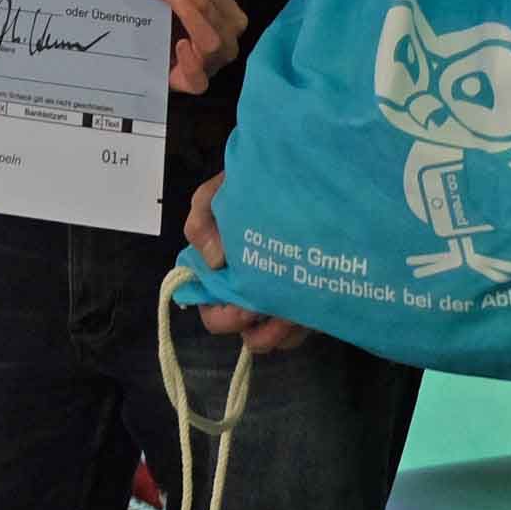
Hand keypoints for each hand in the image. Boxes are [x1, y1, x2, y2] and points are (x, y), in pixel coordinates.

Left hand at [131, 0, 245, 96]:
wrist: (165, 70)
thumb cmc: (173, 33)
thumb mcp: (176, 7)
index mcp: (228, 13)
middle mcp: (228, 36)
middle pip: (206, 4)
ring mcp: (216, 62)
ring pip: (210, 37)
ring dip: (188, 12)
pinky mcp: (198, 84)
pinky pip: (199, 74)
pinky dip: (191, 59)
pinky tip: (179, 45)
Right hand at [182, 172, 309, 352]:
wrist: (300, 175)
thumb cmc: (255, 185)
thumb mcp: (216, 194)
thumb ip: (203, 221)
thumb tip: (215, 259)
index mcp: (216, 267)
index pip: (206, 302)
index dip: (219, 311)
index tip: (240, 306)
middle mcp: (241, 286)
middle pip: (234, 325)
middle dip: (246, 327)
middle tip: (262, 313)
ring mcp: (273, 296)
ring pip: (267, 334)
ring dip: (275, 333)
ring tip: (290, 317)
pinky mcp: (304, 301)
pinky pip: (298, 329)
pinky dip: (300, 328)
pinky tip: (307, 311)